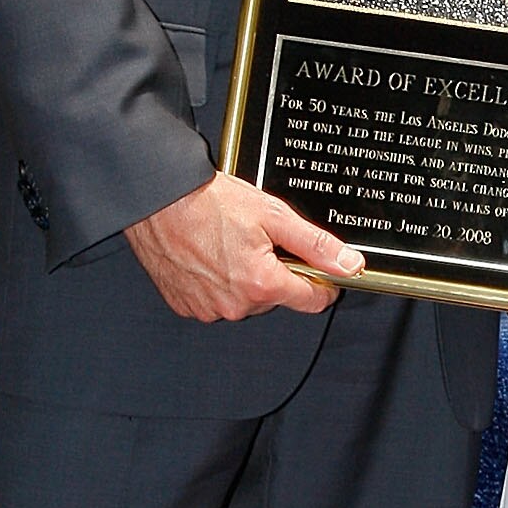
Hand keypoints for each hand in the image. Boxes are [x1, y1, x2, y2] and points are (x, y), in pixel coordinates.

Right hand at [127, 171, 364, 322]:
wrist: (158, 199)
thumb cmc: (208, 202)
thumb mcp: (274, 215)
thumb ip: (315, 244)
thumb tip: (349, 264)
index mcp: (261, 285)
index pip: (311, 301)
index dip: (320, 281)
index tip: (316, 269)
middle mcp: (235, 305)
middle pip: (275, 298)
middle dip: (275, 274)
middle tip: (259, 241)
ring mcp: (207, 308)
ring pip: (244, 300)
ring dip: (244, 279)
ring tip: (229, 245)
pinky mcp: (185, 305)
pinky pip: (214, 300)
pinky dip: (216, 283)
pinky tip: (210, 255)